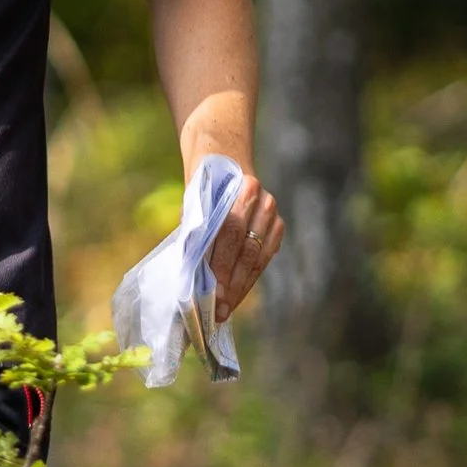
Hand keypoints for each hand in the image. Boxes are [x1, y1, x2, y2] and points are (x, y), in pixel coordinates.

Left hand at [206, 170, 283, 324]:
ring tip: (224, 309)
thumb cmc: (203, 184)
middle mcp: (262, 200)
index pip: (231, 233)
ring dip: (241, 287)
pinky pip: (264, 259)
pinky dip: (249, 279)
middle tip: (218, 310)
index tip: (212, 293)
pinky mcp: (277, 228)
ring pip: (258, 258)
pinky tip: (235, 296)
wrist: (224, 157)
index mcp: (242, 188)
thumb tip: (189, 272)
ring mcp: (273, 215)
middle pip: (247, 250)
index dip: (222, 265)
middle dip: (232, 283)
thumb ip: (194, 230)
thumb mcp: (194, 201)